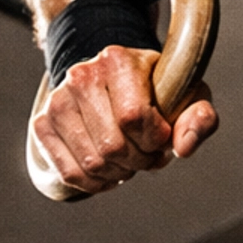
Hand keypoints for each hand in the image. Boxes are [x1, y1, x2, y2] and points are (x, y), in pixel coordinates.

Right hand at [32, 44, 218, 195]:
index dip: (154, 139)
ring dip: (119, 173)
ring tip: (130, 160)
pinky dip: (96, 183)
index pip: (133, 117)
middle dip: (139, 160)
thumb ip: (200, 118)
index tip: (161, 136)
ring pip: (92, 163)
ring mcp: (57, 100)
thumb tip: (183, 148)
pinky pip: (70, 173)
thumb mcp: (188, 97)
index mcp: (117, 59)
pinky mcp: (43, 124)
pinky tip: (110, 171)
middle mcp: (80, 75)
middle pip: (112, 145)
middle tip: (148, 154)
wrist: (115, 82)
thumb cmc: (158, 92)